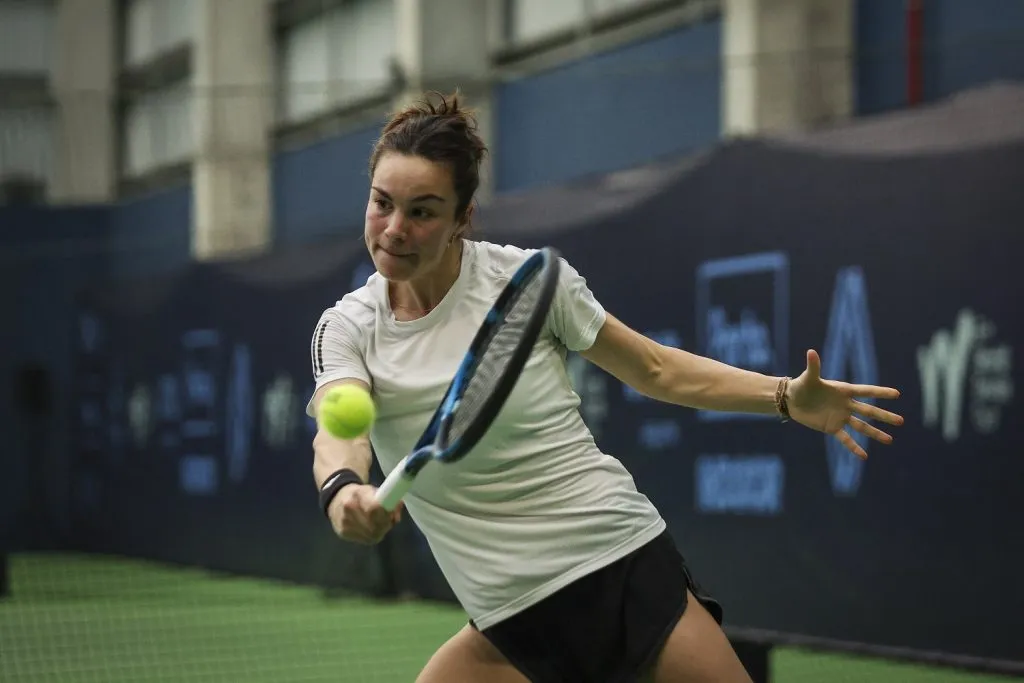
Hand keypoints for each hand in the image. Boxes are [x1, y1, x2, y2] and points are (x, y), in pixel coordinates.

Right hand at [328, 484, 402, 543]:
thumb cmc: (359, 494)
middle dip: (385, 525)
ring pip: (371, 535)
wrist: (335, 499)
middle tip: (389, 521)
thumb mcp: (372, 490)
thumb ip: (387, 500)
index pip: (375, 508)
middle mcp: (349, 509)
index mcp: (357, 494)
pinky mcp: (343, 534)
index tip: (392, 514)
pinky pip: (365, 540)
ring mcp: (344, 523)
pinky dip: (372, 536)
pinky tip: (372, 530)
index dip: (387, 513)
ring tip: (381, 525)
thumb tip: (397, 514)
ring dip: (380, 532)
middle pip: (374, 525)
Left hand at [787, 349, 903, 458]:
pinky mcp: (831, 427)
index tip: (897, 394)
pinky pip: (845, 439)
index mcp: (844, 390)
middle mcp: (846, 405)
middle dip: (884, 416)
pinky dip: (854, 447)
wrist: (792, 400)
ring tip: (890, 440)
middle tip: (901, 421)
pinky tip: (864, 456)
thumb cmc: (802, 385)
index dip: (880, 392)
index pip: (866, 391)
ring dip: (875, 433)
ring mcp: (840, 417)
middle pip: (869, 411)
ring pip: (861, 426)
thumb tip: (811, 351)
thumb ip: (813, 366)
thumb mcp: (808, 377)